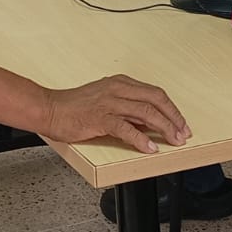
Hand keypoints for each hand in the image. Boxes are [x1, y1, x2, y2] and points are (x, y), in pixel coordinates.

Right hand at [42, 75, 189, 154]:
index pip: (155, 93)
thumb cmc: (74, 107)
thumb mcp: (105, 100)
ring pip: (146, 112)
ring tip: (173, 141)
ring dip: (164, 128)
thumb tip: (149, 123)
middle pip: (156, 99)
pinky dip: (141, 139)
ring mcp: (109, 102)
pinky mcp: (100, 117)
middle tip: (183, 133)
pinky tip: (150, 148)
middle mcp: (117, 89)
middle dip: (174, 117)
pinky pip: (127, 128)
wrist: (49, 109)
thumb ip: (127, 108)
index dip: (172, 109)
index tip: (181, 123)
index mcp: (120, 83)